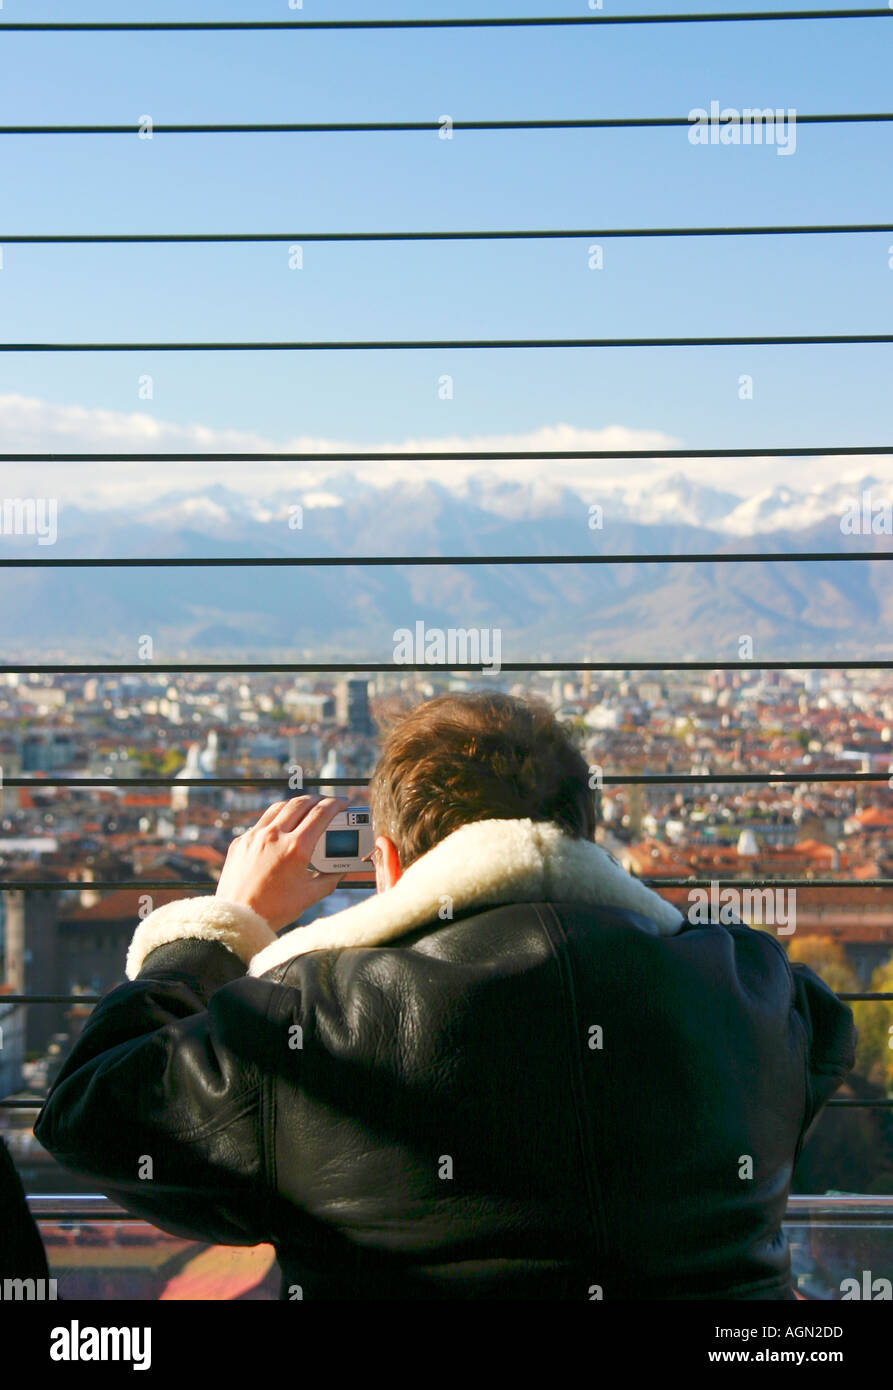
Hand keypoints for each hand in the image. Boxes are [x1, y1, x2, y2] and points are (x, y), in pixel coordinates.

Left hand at [215, 796, 347, 930]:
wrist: (238, 917)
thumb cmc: (274, 910)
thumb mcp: (310, 895)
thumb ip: (330, 879)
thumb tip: (342, 869)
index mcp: (296, 848)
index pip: (321, 813)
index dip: (335, 804)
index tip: (342, 803)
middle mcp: (275, 836)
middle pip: (301, 803)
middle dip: (318, 800)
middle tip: (327, 804)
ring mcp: (254, 836)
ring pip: (279, 807)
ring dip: (296, 805)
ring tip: (305, 810)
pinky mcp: (240, 842)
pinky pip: (261, 822)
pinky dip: (276, 820)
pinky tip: (281, 829)